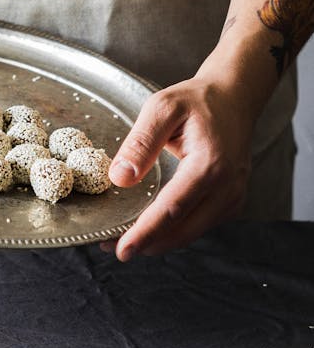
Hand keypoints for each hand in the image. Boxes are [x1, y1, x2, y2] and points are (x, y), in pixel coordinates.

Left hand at [106, 77, 254, 259]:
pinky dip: (175, 231)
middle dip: (147, 244)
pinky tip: (152, 227)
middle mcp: (227, 187)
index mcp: (210, 164)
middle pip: (183, 230)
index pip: (172, 209)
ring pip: (191, 233)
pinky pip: (200, 225)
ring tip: (125, 238)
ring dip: (159, 241)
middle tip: (112, 247)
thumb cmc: (197, 100)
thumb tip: (120, 178)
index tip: (122, 249)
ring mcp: (233, 197)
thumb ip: (140, 142)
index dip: (145, 233)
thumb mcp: (162, 108)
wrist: (234, 98)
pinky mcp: (231, 202)